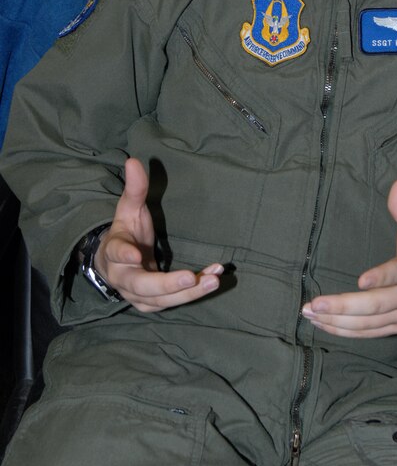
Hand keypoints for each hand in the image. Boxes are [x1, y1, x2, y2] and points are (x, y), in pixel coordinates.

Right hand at [95, 158, 222, 311]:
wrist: (115, 265)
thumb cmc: (126, 232)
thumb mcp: (128, 209)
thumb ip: (135, 188)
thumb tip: (134, 161)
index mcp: (114, 253)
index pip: (116, 253)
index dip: (124, 255)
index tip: (135, 254)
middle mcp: (123, 279)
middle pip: (142, 286)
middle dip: (168, 284)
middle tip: (191, 277)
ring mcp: (137, 296)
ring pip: (162, 300)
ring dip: (190, 292)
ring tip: (214, 279)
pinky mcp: (152, 304)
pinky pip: (174, 302)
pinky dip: (194, 293)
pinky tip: (213, 279)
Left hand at [302, 179, 396, 337]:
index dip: (381, 277)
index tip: (361, 280)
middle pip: (377, 305)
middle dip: (344, 306)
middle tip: (316, 303)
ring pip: (368, 324)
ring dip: (337, 321)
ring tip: (310, 313)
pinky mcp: (396, 327)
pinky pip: (368, 333)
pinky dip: (343, 331)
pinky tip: (322, 325)